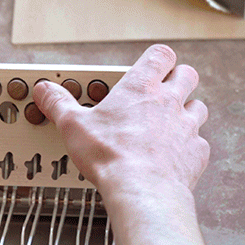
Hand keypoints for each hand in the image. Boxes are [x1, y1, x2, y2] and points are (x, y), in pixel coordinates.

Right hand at [33, 45, 207, 196]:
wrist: (141, 188)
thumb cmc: (110, 155)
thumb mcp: (73, 126)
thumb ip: (59, 104)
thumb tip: (45, 91)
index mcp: (141, 87)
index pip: (161, 55)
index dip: (158, 58)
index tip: (150, 65)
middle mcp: (169, 102)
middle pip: (187, 75)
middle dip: (178, 78)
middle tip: (163, 88)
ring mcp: (187, 126)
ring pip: (198, 106)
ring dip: (187, 110)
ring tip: (170, 121)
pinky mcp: (196, 152)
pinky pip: (199, 141)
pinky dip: (189, 145)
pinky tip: (174, 153)